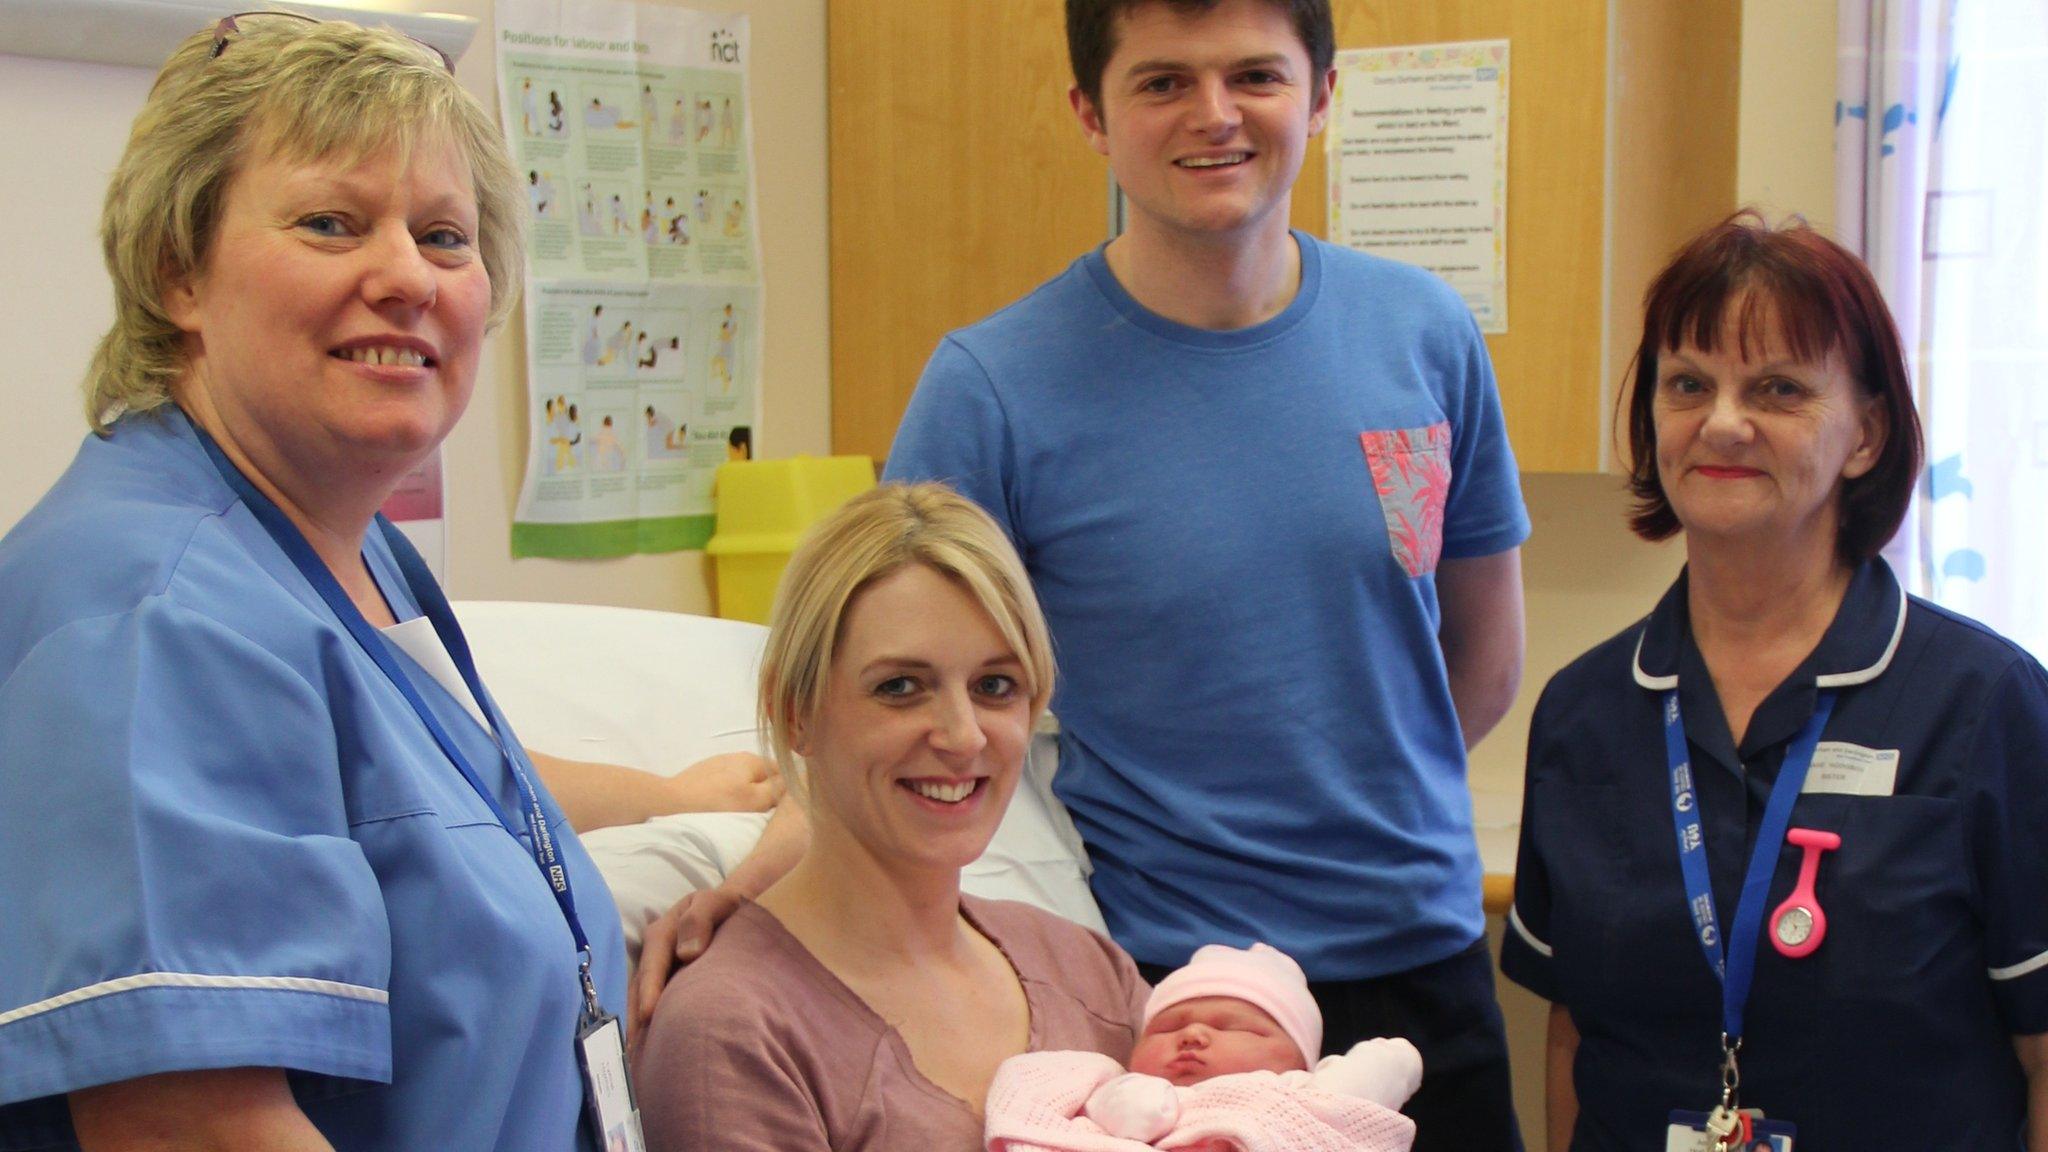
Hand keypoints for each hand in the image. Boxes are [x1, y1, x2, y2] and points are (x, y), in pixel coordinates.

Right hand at [628, 885, 745, 1058]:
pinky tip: (650, 1048)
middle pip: (640, 988)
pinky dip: (650, 1025)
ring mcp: (659, 972)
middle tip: (633, 1049)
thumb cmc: (723, 907)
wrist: (730, 911)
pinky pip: (656, 1005)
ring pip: (643, 1000)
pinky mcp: (667, 985)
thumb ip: (700, 919)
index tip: (647, 1015)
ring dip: (639, 1026)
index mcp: (662, 934)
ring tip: (636, 1056)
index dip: (648, 990)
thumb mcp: (715, 902)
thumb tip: (687, 953)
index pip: (652, 966)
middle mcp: (655, 955)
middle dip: (635, 1017)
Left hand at [662, 752, 781, 813]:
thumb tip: (795, 778)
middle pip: (761, 774)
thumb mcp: (755, 800)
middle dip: (764, 790)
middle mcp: (737, 755)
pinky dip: (728, 792)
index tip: (781, 806)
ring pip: (742, 777)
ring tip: (739, 811)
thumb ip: (778, 788)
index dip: (785, 788)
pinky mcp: (703, 772)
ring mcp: (718, 762)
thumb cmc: (718, 803)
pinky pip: (725, 781)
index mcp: (753, 759)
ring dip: (745, 791)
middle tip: (759, 812)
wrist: (672, 801)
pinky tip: (721, 805)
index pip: (782, 770)